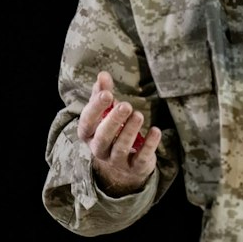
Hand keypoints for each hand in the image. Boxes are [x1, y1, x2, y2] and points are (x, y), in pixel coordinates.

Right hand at [77, 69, 160, 196]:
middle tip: (126, 105)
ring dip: (130, 131)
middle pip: (102, 138)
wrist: (124, 165)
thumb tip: (102, 74)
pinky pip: (141, 158)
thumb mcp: (106, 112)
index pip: (86, 122)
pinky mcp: (135, 167)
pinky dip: (149, 144)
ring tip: (138, 115)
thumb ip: (102, 94)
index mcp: (89, 134)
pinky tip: (156, 130)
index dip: (95, 109)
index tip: (107, 94)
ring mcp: (117, 161)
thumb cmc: (112, 130)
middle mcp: (99, 149)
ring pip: (120, 148)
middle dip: (113, 121)